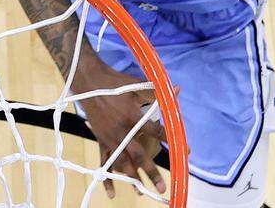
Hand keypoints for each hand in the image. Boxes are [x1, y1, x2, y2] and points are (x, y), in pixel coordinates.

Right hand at [72, 61, 168, 198]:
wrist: (89, 82)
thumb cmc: (115, 83)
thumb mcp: (136, 85)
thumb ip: (156, 92)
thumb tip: (177, 90)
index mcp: (132, 116)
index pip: (156, 131)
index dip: (170, 140)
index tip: (185, 151)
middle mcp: (122, 131)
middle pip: (139, 155)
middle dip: (151, 172)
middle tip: (162, 187)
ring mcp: (110, 138)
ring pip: (122, 162)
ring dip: (132, 178)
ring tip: (141, 191)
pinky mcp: (101, 140)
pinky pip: (104, 161)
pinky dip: (107, 177)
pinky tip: (112, 193)